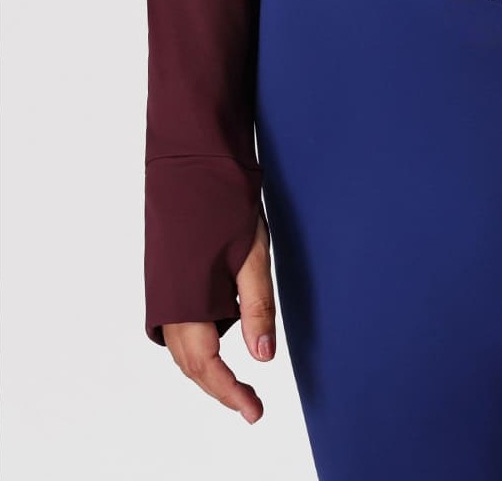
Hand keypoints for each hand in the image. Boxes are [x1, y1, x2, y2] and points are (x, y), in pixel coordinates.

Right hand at [161, 211, 275, 423]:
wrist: (193, 162)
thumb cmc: (225, 203)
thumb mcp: (252, 255)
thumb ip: (257, 307)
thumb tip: (265, 358)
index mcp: (186, 302)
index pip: (207, 366)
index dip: (230, 393)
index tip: (255, 413)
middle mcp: (168, 303)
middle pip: (191, 364)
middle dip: (220, 388)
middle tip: (252, 405)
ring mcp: (164, 292)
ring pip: (183, 348)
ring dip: (208, 370)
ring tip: (239, 384)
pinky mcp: (168, 281)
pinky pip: (181, 327)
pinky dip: (200, 345)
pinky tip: (222, 339)